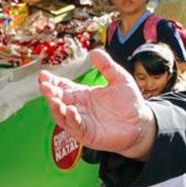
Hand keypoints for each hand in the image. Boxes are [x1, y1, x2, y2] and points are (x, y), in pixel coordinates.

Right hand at [38, 49, 154, 159]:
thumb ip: (107, 66)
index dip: (52, 81)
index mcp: (82, 94)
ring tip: (53, 99)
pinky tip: (70, 110)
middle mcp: (78, 108)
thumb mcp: (120, 79)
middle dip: (49, 93)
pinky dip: (71, 119)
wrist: (141, 122)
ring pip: (62, 115)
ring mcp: (81, 122)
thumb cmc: (129, 103)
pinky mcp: (88, 134)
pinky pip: (76, 127)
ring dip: (56, 107)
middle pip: (58, 100)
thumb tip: (94, 51)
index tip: (44, 74)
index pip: (62, 87)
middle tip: (44, 86)